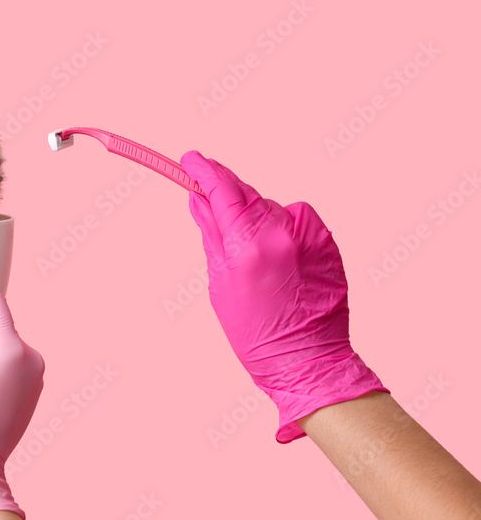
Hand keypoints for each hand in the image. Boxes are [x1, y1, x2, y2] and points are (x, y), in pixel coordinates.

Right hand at [180, 150, 386, 442]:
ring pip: (271, 208)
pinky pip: (295, 220)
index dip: (204, 171)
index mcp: (249, 246)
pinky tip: (278, 261)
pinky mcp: (328, 240)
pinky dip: (281, 230)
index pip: (223, 191)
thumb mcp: (219, 283)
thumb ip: (211, 234)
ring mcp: (310, 234)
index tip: (190, 159)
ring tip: (253, 257)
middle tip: (207, 203)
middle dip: (226, 197)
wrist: (307, 360)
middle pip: (246, 195)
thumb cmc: (256, 332)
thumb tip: (199, 199)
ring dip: (256, 218)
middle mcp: (283, 232)